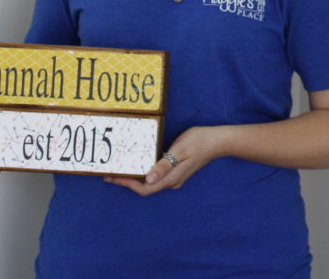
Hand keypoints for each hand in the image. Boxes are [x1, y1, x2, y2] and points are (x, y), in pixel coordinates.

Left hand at [104, 126, 223, 196]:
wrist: (219, 141)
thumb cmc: (199, 141)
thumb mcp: (180, 150)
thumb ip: (164, 165)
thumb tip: (148, 179)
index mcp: (172, 178)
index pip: (145, 188)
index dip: (127, 184)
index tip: (113, 177)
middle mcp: (172, 181)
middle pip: (145, 187)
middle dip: (127, 181)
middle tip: (110, 173)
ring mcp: (175, 177)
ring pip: (151, 182)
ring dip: (135, 176)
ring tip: (120, 168)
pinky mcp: (177, 171)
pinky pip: (157, 175)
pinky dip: (145, 171)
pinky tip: (139, 162)